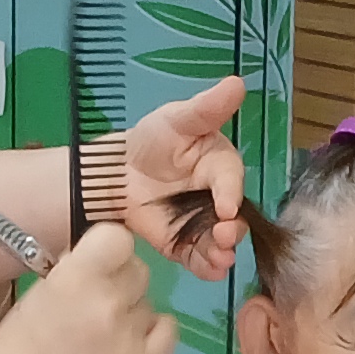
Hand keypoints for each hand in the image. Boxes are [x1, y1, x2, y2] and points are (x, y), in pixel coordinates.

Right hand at [0, 220, 171, 353]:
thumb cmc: (16, 347)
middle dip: (118, 281)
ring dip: (130, 312)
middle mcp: (107, 305)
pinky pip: (168, 331)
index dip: (108, 248)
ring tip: (102, 335)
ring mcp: (128, 340)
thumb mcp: (40, 292)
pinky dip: (153, 332)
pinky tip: (131, 341)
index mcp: (75, 280)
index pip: (118, 237)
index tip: (97, 260)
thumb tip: (104, 256)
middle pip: (138, 270)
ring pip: (149, 303)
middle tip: (94, 304)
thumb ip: (76, 270)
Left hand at [120, 75, 249, 280]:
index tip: (226, 205)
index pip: (230, 179)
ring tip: (220, 258)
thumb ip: (208, 107)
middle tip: (225, 236)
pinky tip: (211, 271)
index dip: (230, 192)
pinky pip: (200, 259)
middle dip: (233, 229)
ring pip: (221, 242)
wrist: (117, 172)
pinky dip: (208, 268)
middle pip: (233, 218)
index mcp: (220, 166)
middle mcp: (217, 199)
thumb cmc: (152, 139)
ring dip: (224, 251)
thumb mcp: (178, 118)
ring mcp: (202, 225)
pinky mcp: (185, 245)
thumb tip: (238, 82)